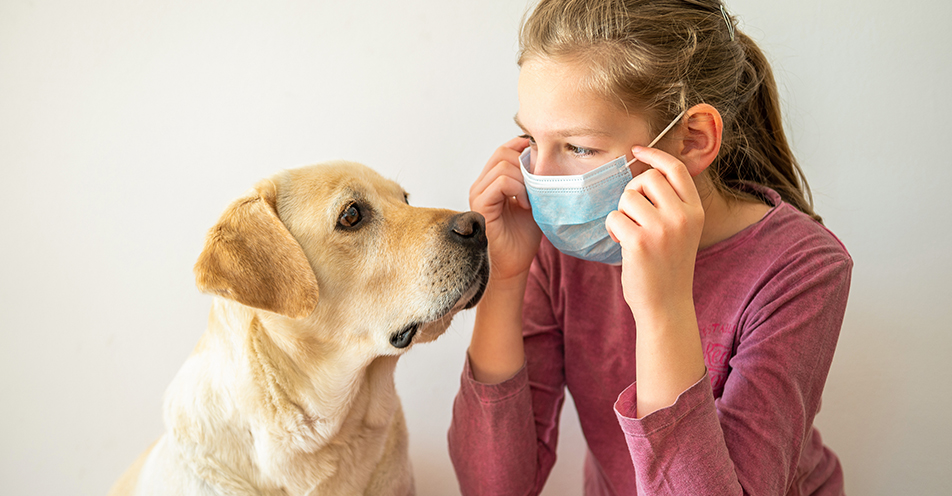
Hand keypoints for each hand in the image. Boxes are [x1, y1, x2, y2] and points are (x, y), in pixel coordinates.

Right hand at [469, 137, 542, 285]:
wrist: (514, 264)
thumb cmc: (523, 236)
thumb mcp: (533, 200)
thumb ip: (534, 179)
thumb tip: (546, 155)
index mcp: (491, 181)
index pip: (504, 149)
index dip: (524, 148)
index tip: (543, 162)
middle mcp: (481, 184)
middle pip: (503, 153)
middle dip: (526, 164)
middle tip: (538, 185)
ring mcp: (478, 193)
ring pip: (503, 165)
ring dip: (524, 180)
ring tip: (532, 200)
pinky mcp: (481, 204)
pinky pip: (502, 182)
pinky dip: (519, 190)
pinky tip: (526, 205)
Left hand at [605, 146, 704, 317]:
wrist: (667, 306)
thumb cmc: (667, 267)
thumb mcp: (681, 231)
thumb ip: (670, 204)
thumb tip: (643, 174)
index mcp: (695, 211)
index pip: (675, 169)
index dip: (655, 156)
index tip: (638, 150)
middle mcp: (682, 217)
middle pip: (646, 179)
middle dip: (633, 193)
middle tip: (633, 216)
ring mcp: (662, 229)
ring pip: (627, 197)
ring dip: (621, 213)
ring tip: (630, 234)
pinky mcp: (640, 242)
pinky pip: (614, 217)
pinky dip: (613, 229)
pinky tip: (623, 245)